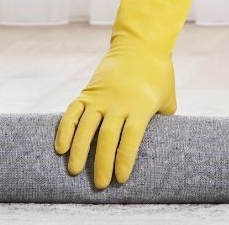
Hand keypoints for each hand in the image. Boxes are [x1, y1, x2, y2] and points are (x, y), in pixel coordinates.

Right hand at [54, 0, 197, 189]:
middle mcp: (118, 102)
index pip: (130, 138)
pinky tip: (60, 148)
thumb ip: (163, 119)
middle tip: (100, 184)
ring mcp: (101, 97)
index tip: (121, 178)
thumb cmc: (159, 73)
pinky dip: (65, 129)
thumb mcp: (168, 97)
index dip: (124, 159)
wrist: (141, 44)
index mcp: (140, 106)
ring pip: (86, 127)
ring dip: (78, 150)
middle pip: (106, 137)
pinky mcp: (88, 92)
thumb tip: (164, 142)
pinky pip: (72, 112)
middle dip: (101, 163)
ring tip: (74, 171)